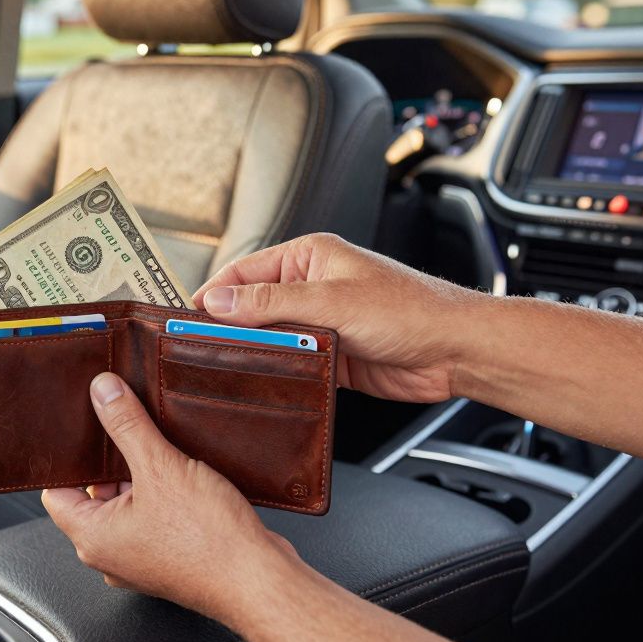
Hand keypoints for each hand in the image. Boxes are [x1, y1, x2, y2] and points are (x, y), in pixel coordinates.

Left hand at [41, 372, 306, 623]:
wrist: (258, 579)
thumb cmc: (210, 542)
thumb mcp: (160, 467)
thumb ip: (127, 425)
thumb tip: (103, 393)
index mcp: (93, 538)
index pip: (57, 491)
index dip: (69, 458)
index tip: (83, 430)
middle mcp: (111, 554)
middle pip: (94, 495)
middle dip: (112, 462)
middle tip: (129, 430)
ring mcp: (141, 558)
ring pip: (128, 505)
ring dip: (143, 477)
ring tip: (163, 451)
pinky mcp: (170, 558)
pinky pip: (154, 517)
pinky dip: (164, 494)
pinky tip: (184, 473)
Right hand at [193, 233, 482, 402]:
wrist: (456, 351)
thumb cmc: (410, 309)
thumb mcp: (332, 300)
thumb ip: (270, 303)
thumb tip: (218, 300)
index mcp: (309, 257)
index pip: (244, 272)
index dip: (214, 294)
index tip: (187, 318)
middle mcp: (311, 287)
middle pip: (252, 307)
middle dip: (229, 327)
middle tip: (199, 349)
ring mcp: (319, 322)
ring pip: (269, 338)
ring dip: (255, 352)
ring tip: (227, 368)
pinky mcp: (329, 356)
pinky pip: (290, 363)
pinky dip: (276, 373)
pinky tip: (262, 384)